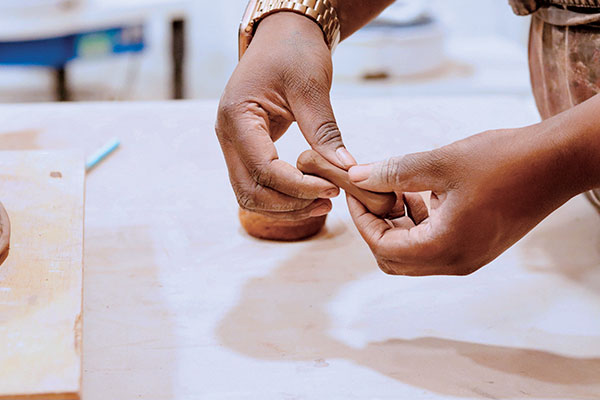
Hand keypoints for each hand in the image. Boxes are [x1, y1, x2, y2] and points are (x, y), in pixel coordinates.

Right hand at [216, 12, 355, 219]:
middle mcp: (228, 135)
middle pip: (250, 191)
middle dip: (289, 204)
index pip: (263, 169)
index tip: (332, 189)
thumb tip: (346, 168)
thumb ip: (324, 130)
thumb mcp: (311, 86)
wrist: (282, 36)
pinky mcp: (246, 149)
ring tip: (323, 203)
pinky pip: (257, 184)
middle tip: (328, 201)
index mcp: (237, 117)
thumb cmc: (294, 51)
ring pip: (250, 195)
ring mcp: (234, 144)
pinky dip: (281, 196)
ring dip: (285, 207)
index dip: (298, 186)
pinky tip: (310, 194)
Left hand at [346, 126, 584, 275]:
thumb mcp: (440, 163)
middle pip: (394, 258)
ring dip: (397, 225)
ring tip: (396, 189)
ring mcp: (468, 257)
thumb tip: (357, 176)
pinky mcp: (477, 246)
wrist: (558, 162)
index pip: (382, 246)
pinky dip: (419, 224)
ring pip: (414, 254)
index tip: (355, 191)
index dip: (362, 219)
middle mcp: (455, 262)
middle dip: (376, 226)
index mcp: (443, 249)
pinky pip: (435, 245)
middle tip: (371, 193)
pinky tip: (420, 194)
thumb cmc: (503, 161)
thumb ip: (393, 172)